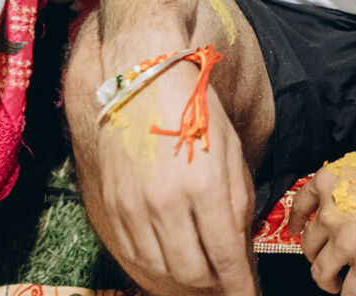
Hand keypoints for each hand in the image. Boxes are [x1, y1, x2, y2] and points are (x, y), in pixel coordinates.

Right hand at [85, 62, 257, 295]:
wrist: (143, 80)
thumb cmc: (196, 111)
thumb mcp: (231, 154)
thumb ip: (238, 207)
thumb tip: (241, 253)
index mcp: (204, 186)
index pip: (225, 257)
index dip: (241, 287)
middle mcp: (166, 203)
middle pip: (193, 272)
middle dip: (217, 285)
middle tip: (229, 282)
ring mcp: (134, 207)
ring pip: (162, 271)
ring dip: (187, 280)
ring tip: (204, 274)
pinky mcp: (113, 207)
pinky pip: (135, 256)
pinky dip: (156, 268)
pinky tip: (172, 262)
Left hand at [288, 142, 355, 295]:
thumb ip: (346, 186)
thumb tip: (351, 201)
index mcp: (326, 186)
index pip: (300, 207)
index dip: (296, 222)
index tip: (296, 229)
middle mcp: (329, 216)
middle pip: (308, 245)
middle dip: (315, 253)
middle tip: (325, 257)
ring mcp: (346, 244)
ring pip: (321, 273)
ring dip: (326, 280)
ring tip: (335, 283)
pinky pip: (350, 292)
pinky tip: (354, 293)